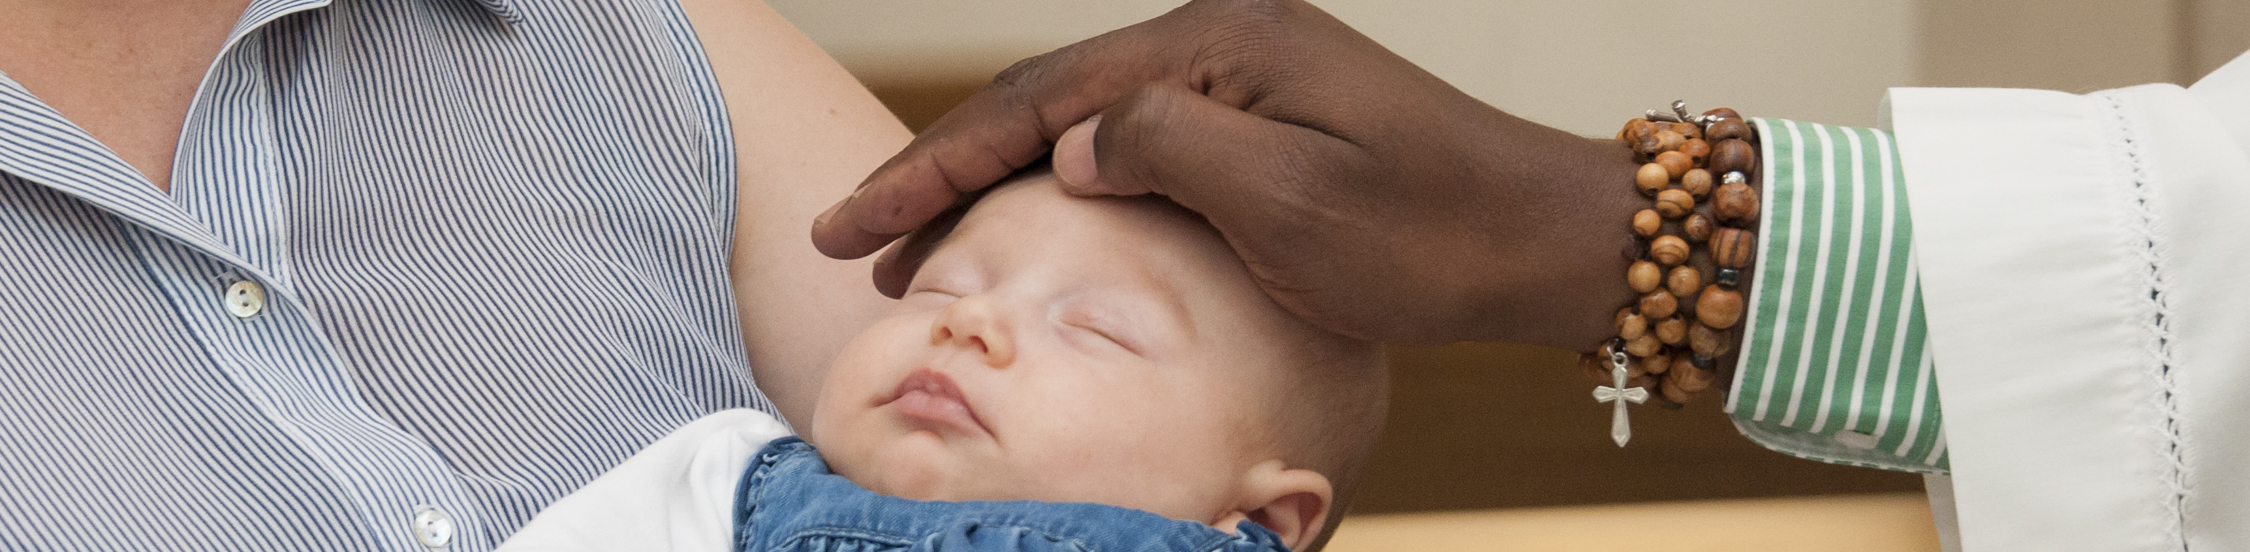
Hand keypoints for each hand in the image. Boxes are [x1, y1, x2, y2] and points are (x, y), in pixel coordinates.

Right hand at [812, 0, 1642, 345]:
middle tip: (860, 245)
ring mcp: (1237, 77)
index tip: (856, 223)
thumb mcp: (1287, 197)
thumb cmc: (1429, 230)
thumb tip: (1072, 145)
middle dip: (942, 171)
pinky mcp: (1257, 120)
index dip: (935, 163)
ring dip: (994, 180)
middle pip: (1042, 99)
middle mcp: (1216, 41)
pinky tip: (1030, 219)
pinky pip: (1128, 142)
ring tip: (918, 244)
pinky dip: (1059, 183)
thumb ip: (1162, 150)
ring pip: (1077, 121)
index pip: (1037, 99)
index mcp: (1213, 45)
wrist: (1536, 238)